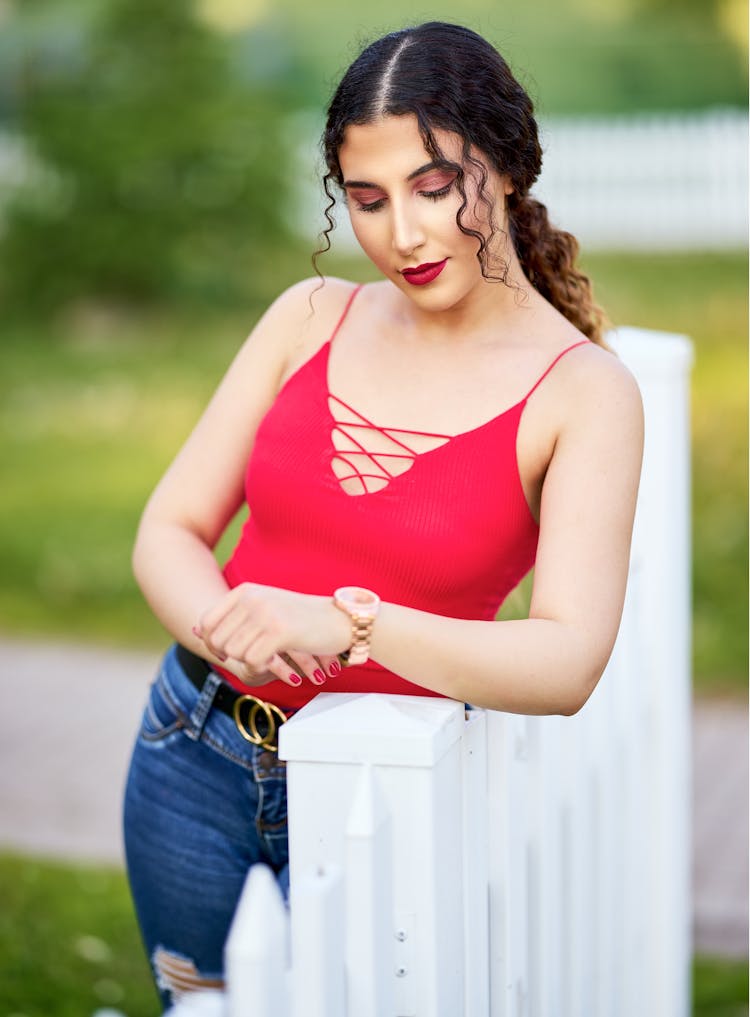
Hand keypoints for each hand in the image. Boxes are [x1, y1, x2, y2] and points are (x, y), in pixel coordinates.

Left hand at [193, 583, 350, 688]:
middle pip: (216, 641)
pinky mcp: (278, 631)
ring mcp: (265, 614)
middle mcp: (252, 599)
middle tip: (252, 658)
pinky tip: (276, 661)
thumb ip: (230, 618)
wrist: (340, 620)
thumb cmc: (302, 618)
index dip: (211, 643)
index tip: (228, 651)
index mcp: (245, 591)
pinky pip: (252, 660)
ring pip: (234, 652)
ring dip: (250, 661)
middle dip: (229, 656)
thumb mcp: (263, 609)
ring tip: (270, 656)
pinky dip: (261, 666)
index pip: (205, 623)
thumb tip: (193, 630)